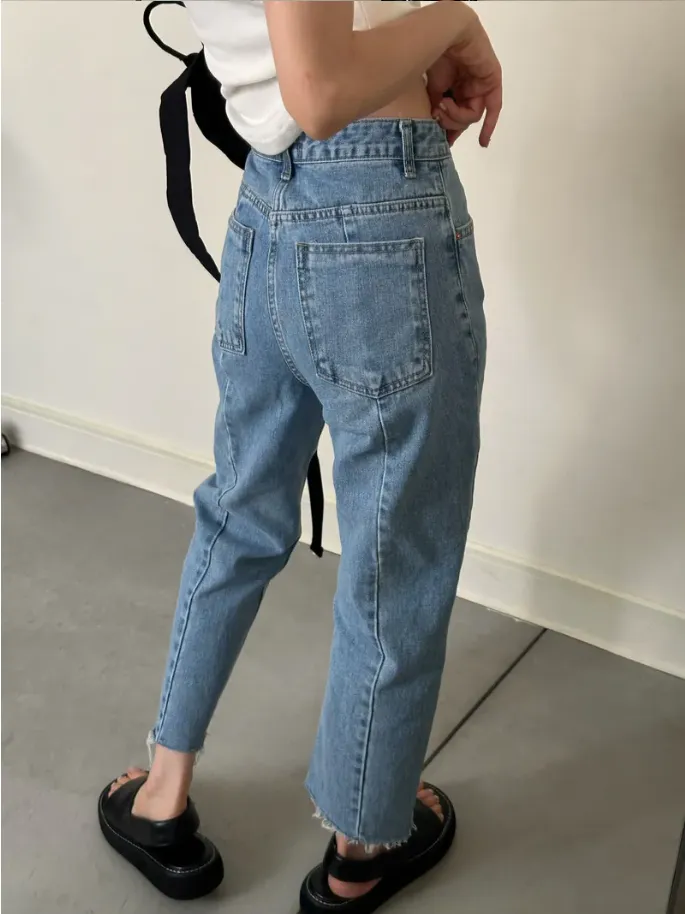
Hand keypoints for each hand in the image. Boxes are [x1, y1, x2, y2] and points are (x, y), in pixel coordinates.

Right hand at [426, 8, 501, 147]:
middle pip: (463, 119)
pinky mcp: (491, 81)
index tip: (440, 144)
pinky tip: (483, 142)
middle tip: (437, 114)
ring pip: (472, 115)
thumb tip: (438, 131)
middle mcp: (469, 88)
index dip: (448, 131)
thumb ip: (439, 110)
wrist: (444, 35)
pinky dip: (489, 125)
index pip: (454, 116)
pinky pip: (493, 108)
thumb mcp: (433, 90)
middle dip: (450, 122)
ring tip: (443, 105)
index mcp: (455, 88)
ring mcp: (481, 85)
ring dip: (456, 116)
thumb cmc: (434, 57)